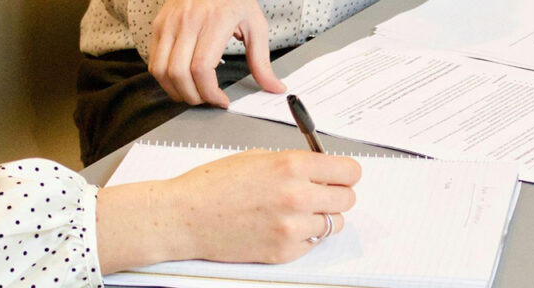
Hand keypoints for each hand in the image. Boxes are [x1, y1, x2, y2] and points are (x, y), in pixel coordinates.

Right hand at [96, 150, 359, 273]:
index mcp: (291, 166)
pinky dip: (302, 237)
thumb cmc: (212, 185)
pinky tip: (279, 227)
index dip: (345, 173)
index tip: (339, 176)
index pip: (349, 171)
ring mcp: (292, 227)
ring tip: (294, 212)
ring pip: (333, 224)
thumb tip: (320, 169)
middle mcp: (297, 196)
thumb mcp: (256, 157)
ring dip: (319, 218)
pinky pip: (312, 244)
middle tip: (318, 194)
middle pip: (347, 199)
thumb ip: (293, 163)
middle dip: (335, 195)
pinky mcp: (283, 251)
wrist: (184, 216)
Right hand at [148, 0, 286, 107]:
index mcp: (214, 21)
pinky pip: (154, 62)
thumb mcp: (255, 24)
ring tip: (192, 93)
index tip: (221, 100)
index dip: (209, 92)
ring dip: (175, 91)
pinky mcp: (158, 26)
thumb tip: (274, 87)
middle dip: (193, 96)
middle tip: (207, 100)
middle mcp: (187, 22)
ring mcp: (169, 24)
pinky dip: (164, 78)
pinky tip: (180, 80)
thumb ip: (262, 60)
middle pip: (179, 74)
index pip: (202, 67)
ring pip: (161, 71)